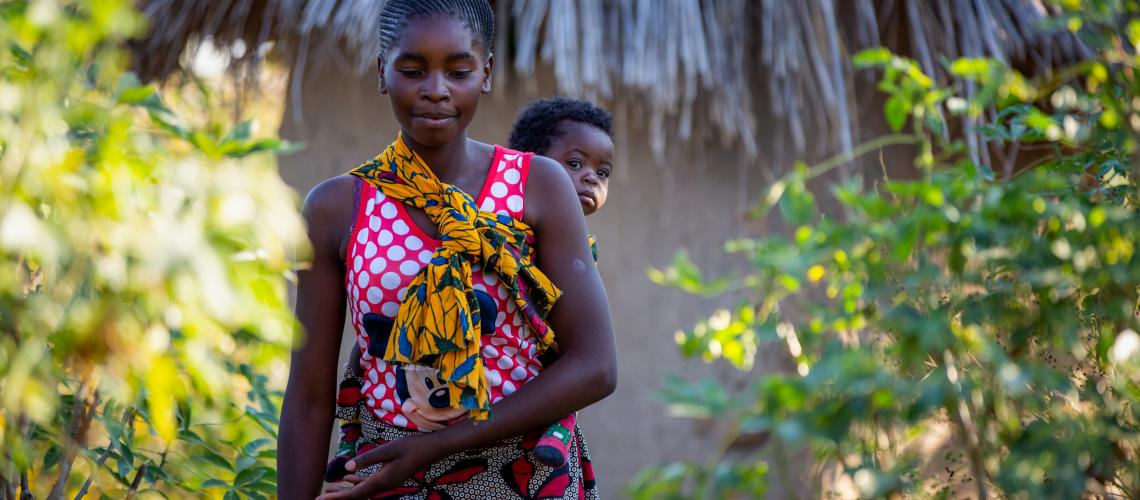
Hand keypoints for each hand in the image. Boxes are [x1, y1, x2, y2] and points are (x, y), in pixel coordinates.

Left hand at [315, 433, 441, 499]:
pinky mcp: (390, 477)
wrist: (432, 449)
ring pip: (362, 491)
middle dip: (338, 497)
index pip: (355, 493)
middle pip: (357, 496)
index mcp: (382, 480)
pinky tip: (348, 479)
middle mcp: (384, 485)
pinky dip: (357, 483)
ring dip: (346, 491)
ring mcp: (388, 482)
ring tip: (329, 489)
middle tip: (319, 497)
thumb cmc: (412, 446)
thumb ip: (367, 459)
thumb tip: (347, 469)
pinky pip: (369, 484)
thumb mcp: (389, 449)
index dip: (337, 497)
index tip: (321, 499)